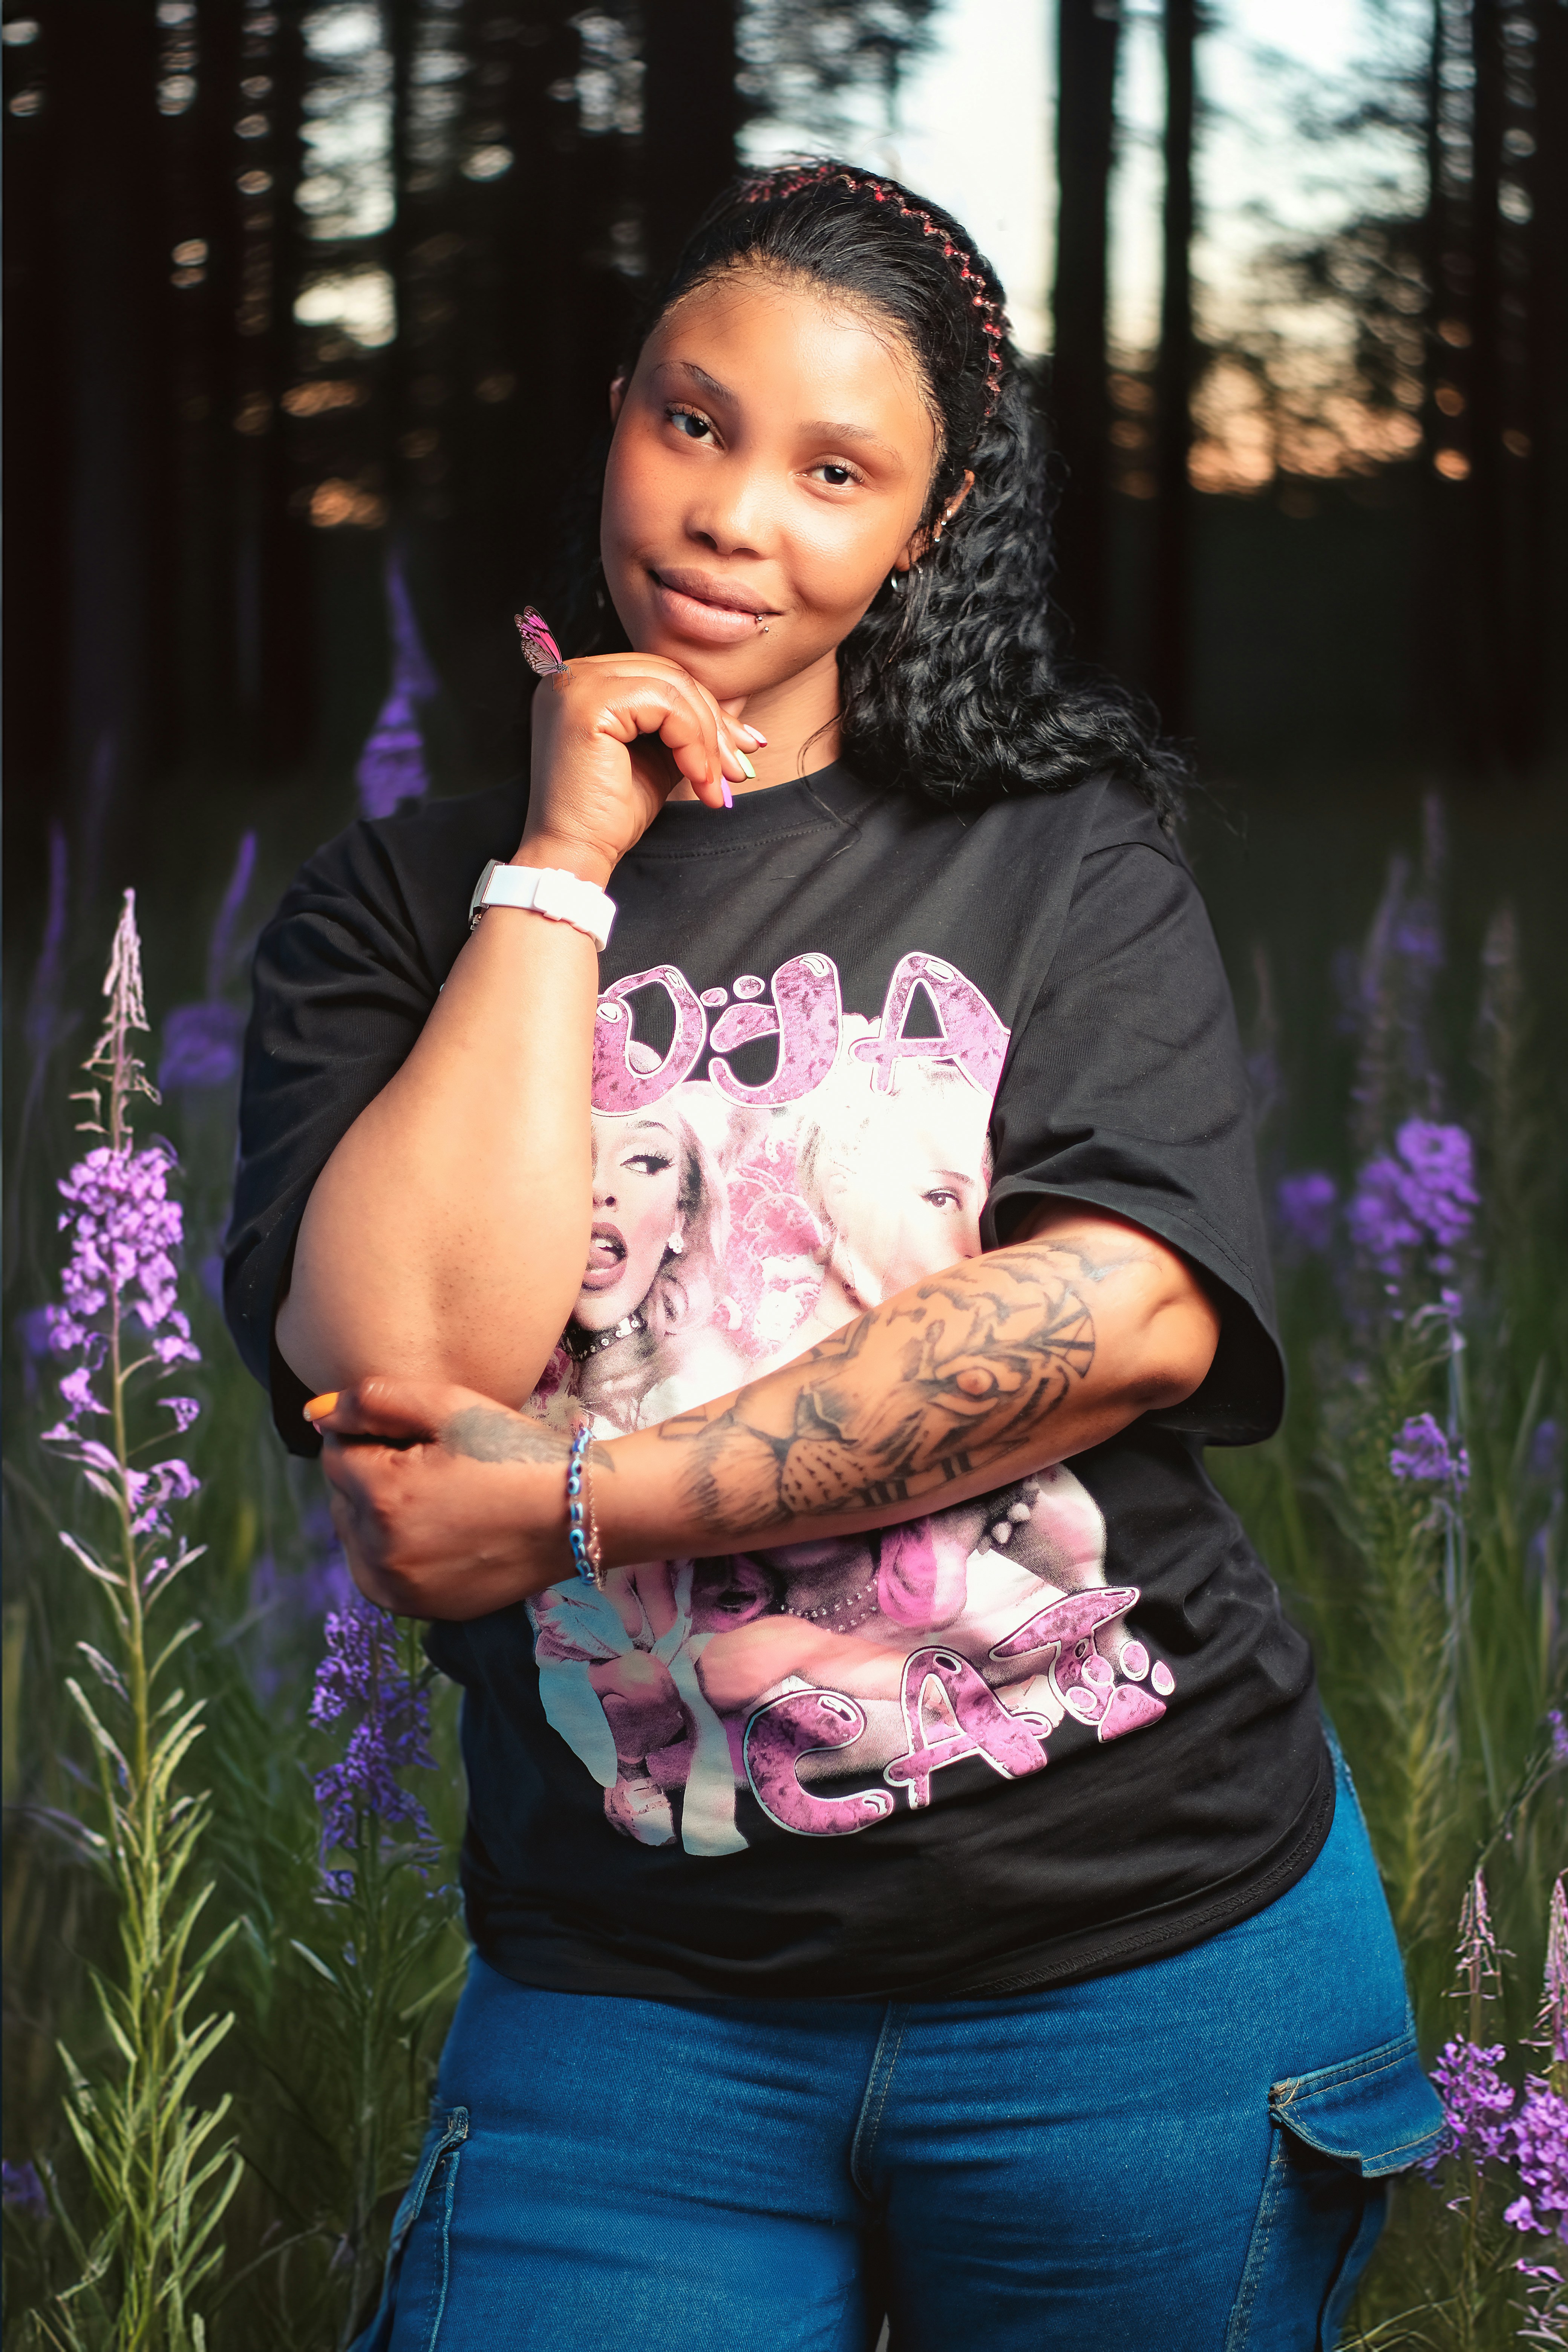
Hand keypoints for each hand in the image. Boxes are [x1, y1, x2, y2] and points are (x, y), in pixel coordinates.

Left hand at [309, 1378, 593, 1619]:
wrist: (576, 1513)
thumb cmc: (515, 1451)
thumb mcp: (450, 1406)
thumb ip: (374, 1401)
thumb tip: (314, 1414)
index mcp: (383, 1496)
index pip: (336, 1452)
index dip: (375, 1434)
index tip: (422, 1436)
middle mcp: (380, 1552)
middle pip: (341, 1496)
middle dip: (372, 1474)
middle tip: (435, 1464)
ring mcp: (400, 1589)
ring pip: (355, 1536)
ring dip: (378, 1513)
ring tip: (438, 1498)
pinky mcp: (421, 1609)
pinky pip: (378, 1573)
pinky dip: (393, 1550)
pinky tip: (438, 1531)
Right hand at [522, 651, 760, 884]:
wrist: (575, 853)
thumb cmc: (610, 814)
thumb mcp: (660, 759)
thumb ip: (687, 730)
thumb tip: (741, 726)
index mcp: (586, 682)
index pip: (662, 678)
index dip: (707, 712)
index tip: (740, 750)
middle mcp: (574, 673)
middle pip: (670, 676)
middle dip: (714, 724)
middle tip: (736, 770)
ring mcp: (577, 683)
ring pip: (673, 688)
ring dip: (707, 738)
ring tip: (716, 783)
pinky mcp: (587, 703)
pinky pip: (665, 704)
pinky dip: (692, 741)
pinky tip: (697, 778)